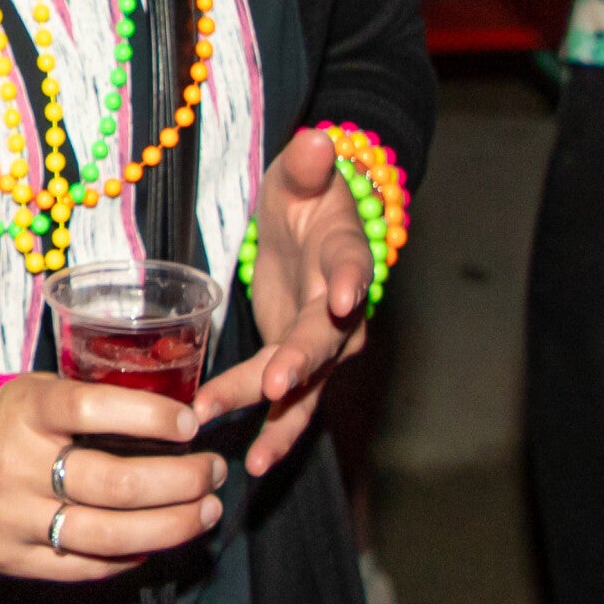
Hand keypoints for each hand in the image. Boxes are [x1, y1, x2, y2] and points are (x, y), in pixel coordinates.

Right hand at [0, 373, 225, 582]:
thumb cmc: (10, 423)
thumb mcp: (40, 392)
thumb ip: (95, 403)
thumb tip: (178, 419)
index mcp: (25, 412)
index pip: (91, 408)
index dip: (149, 416)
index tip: (192, 423)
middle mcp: (17, 466)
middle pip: (115, 484)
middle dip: (181, 481)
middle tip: (214, 472)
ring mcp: (14, 518)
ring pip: (109, 536)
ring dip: (172, 526)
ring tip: (206, 511)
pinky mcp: (14, 558)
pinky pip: (87, 567)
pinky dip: (132, 557)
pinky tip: (159, 541)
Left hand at [195, 128, 371, 477]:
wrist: (313, 225)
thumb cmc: (306, 196)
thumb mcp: (301, 173)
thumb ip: (308, 164)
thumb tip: (315, 138)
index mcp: (345, 254)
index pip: (353, 264)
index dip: (350, 281)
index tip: (342, 299)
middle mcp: (343, 309)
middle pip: (325, 338)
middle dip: (301, 361)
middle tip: (278, 382)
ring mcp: (324, 343)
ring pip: (307, 386)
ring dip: (281, 420)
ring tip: (257, 459)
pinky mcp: (300, 363)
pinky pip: (289, 404)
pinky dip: (272, 432)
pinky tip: (250, 465)